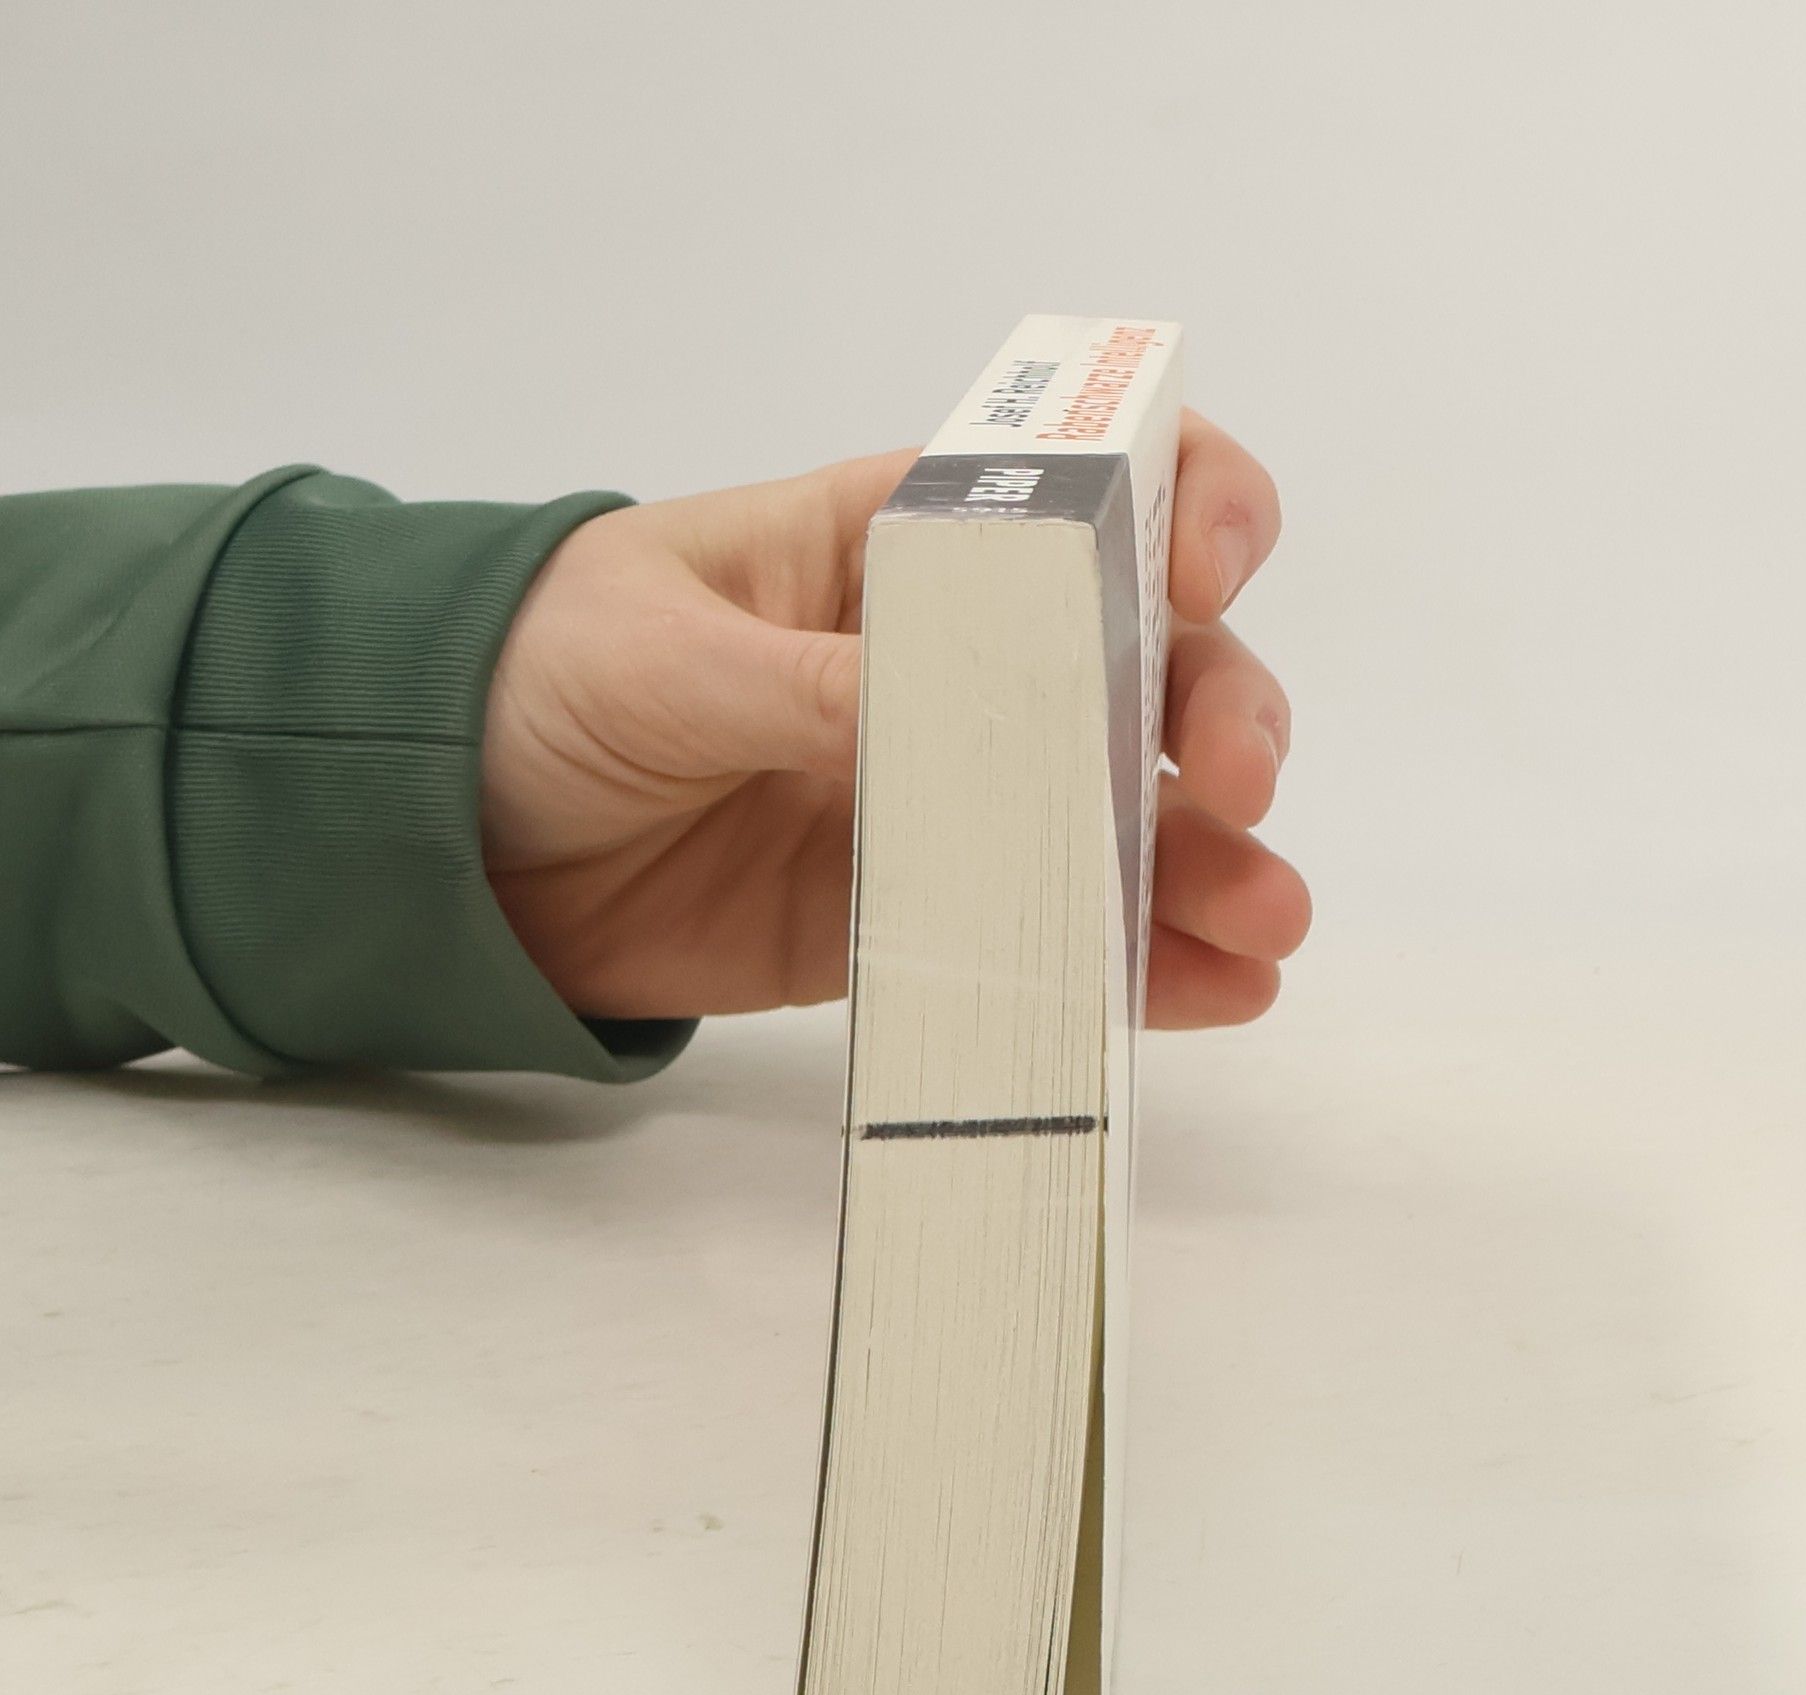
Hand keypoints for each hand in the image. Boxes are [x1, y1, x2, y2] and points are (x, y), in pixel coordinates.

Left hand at [482, 413, 1309, 1028]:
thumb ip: (816, 684)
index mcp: (898, 546)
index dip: (1179, 508)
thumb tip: (970, 717)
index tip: (1205, 576)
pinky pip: (1039, 936)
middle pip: (1139, 668)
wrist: (441, 838)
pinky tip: (1211, 990)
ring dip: (1202, 861)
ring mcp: (941, 797)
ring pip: (1113, 816)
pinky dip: (1127, 966)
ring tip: (1268, 923)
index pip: (1083, 497)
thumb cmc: (538, 674)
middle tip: (1236, 786)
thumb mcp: (665, 651)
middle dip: (1217, 713)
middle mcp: (953, 666)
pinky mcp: (905, 916)